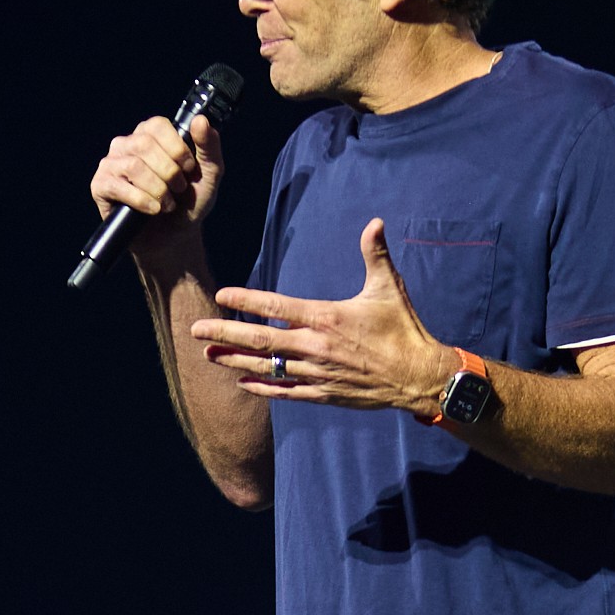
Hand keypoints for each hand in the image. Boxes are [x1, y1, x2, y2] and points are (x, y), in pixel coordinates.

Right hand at [88, 111, 227, 256]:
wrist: (173, 237)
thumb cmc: (188, 201)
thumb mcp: (209, 174)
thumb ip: (209, 146)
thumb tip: (201, 120)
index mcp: (150, 134)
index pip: (157, 125)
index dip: (176, 148)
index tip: (188, 168)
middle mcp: (127, 144)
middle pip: (145, 145)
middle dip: (169, 172)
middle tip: (178, 189)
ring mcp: (111, 164)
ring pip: (134, 166)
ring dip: (158, 189)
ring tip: (167, 203)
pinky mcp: (100, 185)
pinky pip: (118, 186)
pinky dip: (142, 201)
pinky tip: (153, 210)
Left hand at [193, 221, 458, 415]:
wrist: (419, 378)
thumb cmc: (404, 330)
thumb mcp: (389, 288)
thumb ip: (375, 254)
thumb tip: (375, 221)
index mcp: (326, 318)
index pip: (276, 306)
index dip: (246, 301)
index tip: (221, 295)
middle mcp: (315, 346)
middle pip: (260, 340)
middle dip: (224, 334)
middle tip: (195, 330)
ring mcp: (317, 372)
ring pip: (267, 367)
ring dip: (235, 361)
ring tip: (209, 355)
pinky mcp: (324, 393)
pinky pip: (286, 391)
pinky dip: (263, 387)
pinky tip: (243, 383)